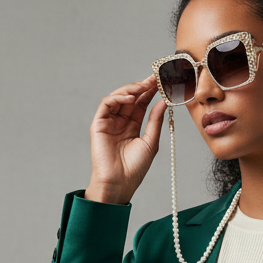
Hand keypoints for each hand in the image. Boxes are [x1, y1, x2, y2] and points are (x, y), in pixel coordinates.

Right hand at [86, 74, 166, 204]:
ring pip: (118, 97)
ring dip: (131, 89)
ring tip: (144, 86)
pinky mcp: (98, 124)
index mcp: (132, 126)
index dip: (150, 92)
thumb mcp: (150, 142)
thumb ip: (155, 120)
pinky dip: (118, 97)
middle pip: (130, 98)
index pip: (141, 103)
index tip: (162, 82)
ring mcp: (108, 122)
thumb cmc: (134, 169)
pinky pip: (106, 104)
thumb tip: (163, 101)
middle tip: (155, 78)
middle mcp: (120, 122)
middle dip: (142, 86)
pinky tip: (130, 97)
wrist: (119, 184)